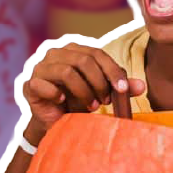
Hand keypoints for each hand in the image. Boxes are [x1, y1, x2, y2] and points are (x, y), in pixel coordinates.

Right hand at [22, 43, 145, 141]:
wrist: (56, 123)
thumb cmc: (80, 103)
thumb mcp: (104, 93)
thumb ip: (120, 88)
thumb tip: (142, 86)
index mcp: (74, 50)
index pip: (97, 53)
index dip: (112, 70)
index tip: (124, 89)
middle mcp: (56, 54)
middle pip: (83, 60)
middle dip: (99, 82)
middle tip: (106, 101)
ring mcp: (41, 68)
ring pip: (66, 71)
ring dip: (83, 91)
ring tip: (91, 107)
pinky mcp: (30, 85)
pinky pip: (43, 84)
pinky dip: (56, 94)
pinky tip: (63, 102)